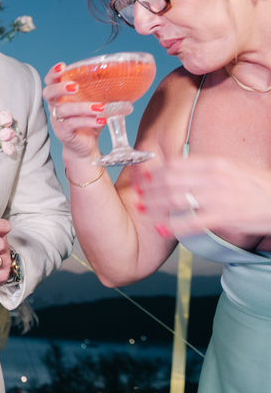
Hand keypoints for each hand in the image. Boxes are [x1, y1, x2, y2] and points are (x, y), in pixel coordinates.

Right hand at [42, 62, 130, 166]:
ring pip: (63, 110)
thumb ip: (102, 94)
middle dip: (59, 87)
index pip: (51, 81)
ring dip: (82, 107)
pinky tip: (100, 120)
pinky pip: (72, 124)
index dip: (53, 74)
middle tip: (74, 86)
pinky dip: (87, 121)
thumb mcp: (95, 105)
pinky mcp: (63, 132)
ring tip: (100, 107)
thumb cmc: (88, 122)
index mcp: (61, 96)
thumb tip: (127, 83)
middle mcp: (56, 106)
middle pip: (48, 93)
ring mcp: (58, 120)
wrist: (84, 146)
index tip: (62, 66)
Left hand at [138, 157, 270, 238]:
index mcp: (215, 162)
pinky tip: (161, 229)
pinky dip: (174, 226)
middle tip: (136, 195)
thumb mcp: (232, 167)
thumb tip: (176, 166)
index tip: (140, 177)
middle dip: (149, 189)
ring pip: (177, 200)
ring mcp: (219, 197)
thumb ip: (205, 167)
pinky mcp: (224, 216)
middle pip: (171, 181)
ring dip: (156, 205)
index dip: (153, 171)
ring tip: (143, 209)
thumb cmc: (255, 185)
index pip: (175, 164)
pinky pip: (192, 222)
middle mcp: (214, 177)